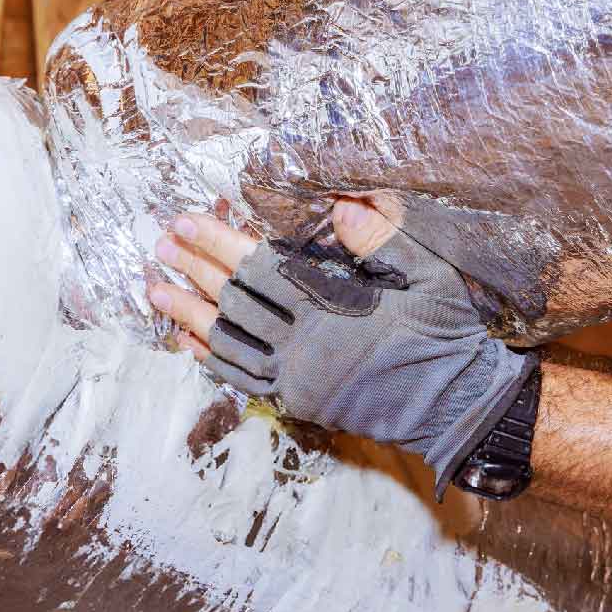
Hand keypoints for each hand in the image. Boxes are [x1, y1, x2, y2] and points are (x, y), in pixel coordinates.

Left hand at [149, 197, 536, 497]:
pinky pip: (241, 379)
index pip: (260, 268)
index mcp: (334, 311)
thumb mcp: (427, 277)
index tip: (186, 221)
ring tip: (154, 290)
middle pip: (233, 303)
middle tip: (158, 246)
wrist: (457, 409)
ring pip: (227, 344)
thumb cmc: (446, 335)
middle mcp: (306, 348)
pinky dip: (210, 358)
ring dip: (186, 315)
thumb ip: (383, 238)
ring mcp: (298, 380)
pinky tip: (187, 340)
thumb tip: (340, 202)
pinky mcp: (298, 403)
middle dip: (191, 271)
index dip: (218, 242)